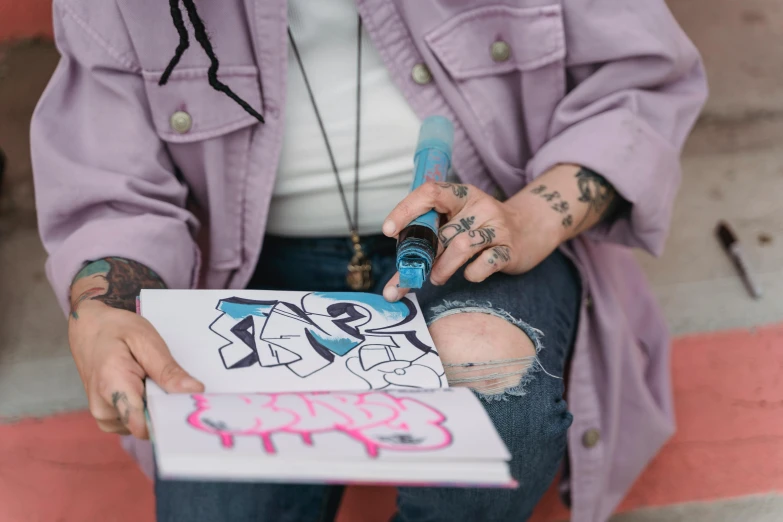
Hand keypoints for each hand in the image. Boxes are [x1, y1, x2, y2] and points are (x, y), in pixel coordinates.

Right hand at [69, 299, 202, 437]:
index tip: (186, 405)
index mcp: (112, 387)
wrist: (90, 328)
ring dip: (155, 406)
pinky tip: (144, 388)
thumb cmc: (116, 330)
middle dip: (165, 408)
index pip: (144, 425)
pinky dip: (146, 407)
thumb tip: (195, 391)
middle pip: (148, 426)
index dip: (169, 418)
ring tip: (151, 380)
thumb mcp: (146, 340)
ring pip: (144, 425)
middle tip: (171, 383)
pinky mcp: (109, 419)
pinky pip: (136, 421)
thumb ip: (168, 370)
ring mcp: (104, 417)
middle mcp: (104, 410)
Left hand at [381, 181, 564, 300]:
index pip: (430, 192)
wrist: (531, 229)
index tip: (388, 230)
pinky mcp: (509, 249)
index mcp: (460, 195)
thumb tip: (394, 272)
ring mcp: (496, 227)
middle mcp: (479, 206)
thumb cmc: (481, 228)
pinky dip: (472, 274)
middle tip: (408, 276)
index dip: (406, 210)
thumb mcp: (457, 220)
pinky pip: (486, 263)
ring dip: (443, 268)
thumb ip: (428, 238)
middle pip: (441, 231)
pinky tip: (469, 274)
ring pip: (461, 246)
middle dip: (419, 258)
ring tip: (436, 277)